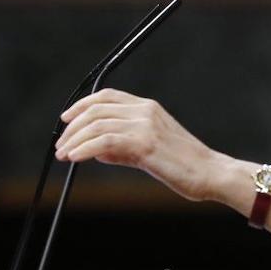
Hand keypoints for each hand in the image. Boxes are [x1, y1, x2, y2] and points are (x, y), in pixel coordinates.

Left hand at [55, 88, 225, 200]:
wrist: (210, 173)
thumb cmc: (184, 166)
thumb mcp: (150, 152)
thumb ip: (123, 149)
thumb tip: (96, 152)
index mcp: (148, 108)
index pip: (107, 97)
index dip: (81, 106)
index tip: (66, 120)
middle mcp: (145, 111)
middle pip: (96, 109)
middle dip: (73, 127)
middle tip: (61, 145)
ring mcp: (145, 125)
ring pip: (97, 125)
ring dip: (74, 140)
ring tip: (64, 155)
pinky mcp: (144, 143)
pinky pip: (104, 141)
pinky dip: (84, 149)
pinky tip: (75, 158)